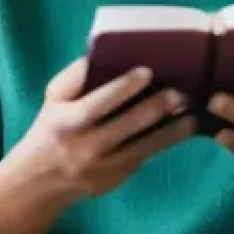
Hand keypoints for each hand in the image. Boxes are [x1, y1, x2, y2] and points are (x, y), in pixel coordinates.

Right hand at [0, 58, 196, 233]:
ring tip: (194, 114)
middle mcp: (87, 147)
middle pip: (129, 125)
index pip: (99, 104)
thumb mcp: (53, 98)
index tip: (148, 71)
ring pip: (145, 146)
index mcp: (68, 122)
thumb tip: (104, 52)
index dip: (124, 87)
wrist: (40, 180)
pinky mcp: (118, 179)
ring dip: (173, 129)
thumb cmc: (52, 126)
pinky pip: (147, 156)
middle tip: (181, 92)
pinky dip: (167, 141)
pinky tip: (184, 127)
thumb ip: (75, 76)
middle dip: (158, 107)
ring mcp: (104, 168)